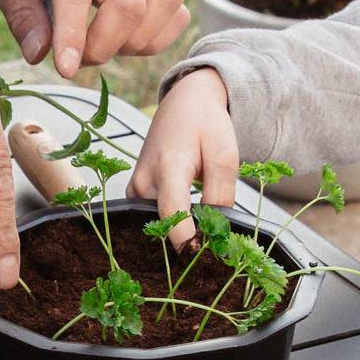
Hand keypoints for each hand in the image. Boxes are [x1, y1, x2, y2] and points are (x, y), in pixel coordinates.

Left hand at [0, 0, 186, 78]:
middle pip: (129, 2)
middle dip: (105, 45)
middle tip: (77, 56)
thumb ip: (20, 11)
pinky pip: (177, 11)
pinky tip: (126, 38)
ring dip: (136, 42)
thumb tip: (39, 54)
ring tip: (103, 45)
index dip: (73, 33)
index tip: (65, 69)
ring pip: (164, 3)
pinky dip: (157, 37)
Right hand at [128, 68, 237, 247]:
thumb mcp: (225, 155)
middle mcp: (144, 181)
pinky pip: (153, 216)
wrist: (184, 104)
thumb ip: (220, 194)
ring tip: (206, 228)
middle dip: (190, 237)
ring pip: (159, 223)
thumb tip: (215, 230)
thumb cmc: (206, 126)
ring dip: (181, 229)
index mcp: (168, 167)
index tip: (201, 255)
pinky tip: (190, 218)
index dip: (186, 239)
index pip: (171, 213)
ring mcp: (135, 189)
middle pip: (165, 223)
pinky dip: (171, 221)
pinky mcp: (134, 193)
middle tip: (216, 243)